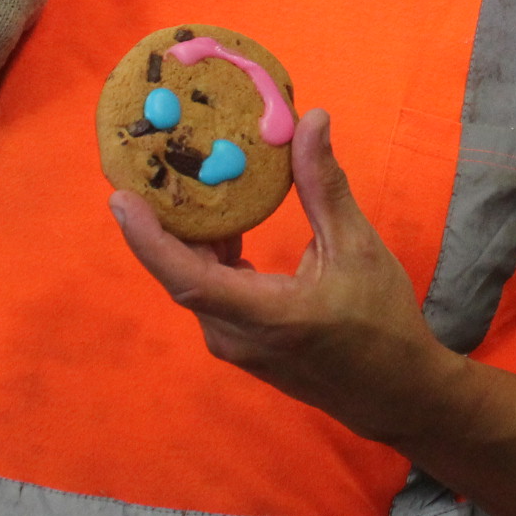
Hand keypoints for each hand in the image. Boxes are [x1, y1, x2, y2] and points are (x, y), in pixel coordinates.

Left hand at [108, 109, 461, 448]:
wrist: (395, 394)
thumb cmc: (382, 323)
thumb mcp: (358, 248)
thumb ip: (325, 186)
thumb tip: (310, 121)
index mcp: (266, 316)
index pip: (188, 279)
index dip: (149, 239)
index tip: (121, 197)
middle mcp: (236, 336)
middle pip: (181, 274)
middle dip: (162, 221)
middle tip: (152, 167)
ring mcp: (235, 345)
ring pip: (193, 283)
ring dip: (188, 237)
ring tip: (184, 184)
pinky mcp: (241, 344)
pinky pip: (210, 294)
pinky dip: (209, 256)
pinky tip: (225, 224)